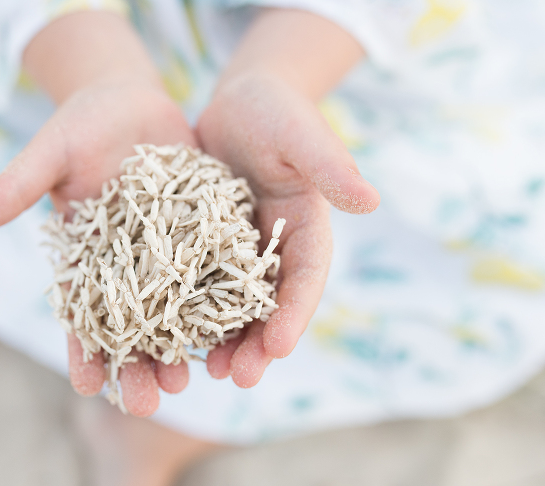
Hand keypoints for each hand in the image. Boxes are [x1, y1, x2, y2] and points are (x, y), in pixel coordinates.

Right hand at [0, 75, 195, 415]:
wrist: (131, 103)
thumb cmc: (81, 125)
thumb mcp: (49, 153)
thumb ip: (16, 185)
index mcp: (87, 256)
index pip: (80, 312)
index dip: (81, 349)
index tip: (86, 385)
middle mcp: (128, 264)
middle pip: (132, 324)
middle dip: (137, 364)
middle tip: (149, 402)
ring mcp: (167, 252)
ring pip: (174, 308)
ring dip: (180, 345)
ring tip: (189, 378)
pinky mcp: (201, 232)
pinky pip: (211, 270)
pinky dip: (219, 300)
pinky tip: (230, 329)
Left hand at [196, 71, 379, 387]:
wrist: (238, 104)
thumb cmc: (276, 112)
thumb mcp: (301, 134)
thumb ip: (330, 165)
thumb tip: (370, 200)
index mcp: (306, 229)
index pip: (306, 278)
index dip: (294, 313)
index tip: (278, 346)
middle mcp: (277, 248)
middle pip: (271, 304)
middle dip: (259, 344)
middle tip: (240, 378)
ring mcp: (242, 251)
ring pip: (236, 305)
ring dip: (227, 340)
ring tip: (210, 372)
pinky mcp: (208, 246)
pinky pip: (200, 284)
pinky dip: (191, 312)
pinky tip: (174, 338)